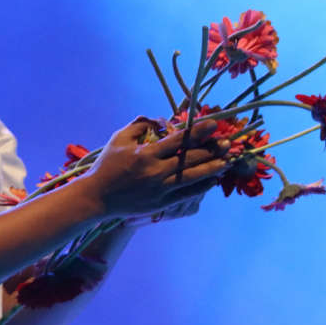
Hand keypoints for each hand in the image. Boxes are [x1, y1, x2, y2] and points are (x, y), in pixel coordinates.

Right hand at [81, 117, 229, 220]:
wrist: (97, 197)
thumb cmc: (107, 165)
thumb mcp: (119, 139)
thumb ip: (139, 125)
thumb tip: (160, 120)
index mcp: (146, 154)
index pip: (178, 140)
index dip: (198, 131)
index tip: (214, 124)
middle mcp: (156, 172)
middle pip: (190, 159)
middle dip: (211, 150)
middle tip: (228, 143)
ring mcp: (160, 190)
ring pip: (193, 178)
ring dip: (213, 168)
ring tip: (228, 161)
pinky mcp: (161, 204)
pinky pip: (187, 194)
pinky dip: (202, 187)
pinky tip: (213, 180)